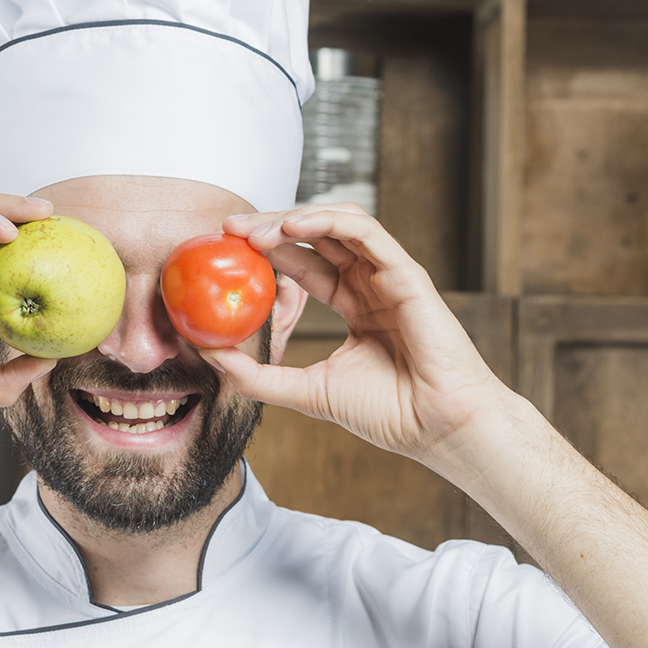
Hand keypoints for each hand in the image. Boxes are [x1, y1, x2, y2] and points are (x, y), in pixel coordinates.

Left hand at [203, 205, 498, 463]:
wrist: (438, 429)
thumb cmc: (390, 414)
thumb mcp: (308, 392)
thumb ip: (259, 376)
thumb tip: (208, 355)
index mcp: (356, 305)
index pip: (306, 264)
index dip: (268, 250)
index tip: (227, 248)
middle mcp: (373, 285)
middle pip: (317, 237)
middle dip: (272, 226)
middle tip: (230, 228)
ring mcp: (391, 276)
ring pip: (340, 224)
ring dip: (295, 218)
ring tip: (255, 230)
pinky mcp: (407, 275)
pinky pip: (367, 233)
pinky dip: (328, 222)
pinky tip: (292, 226)